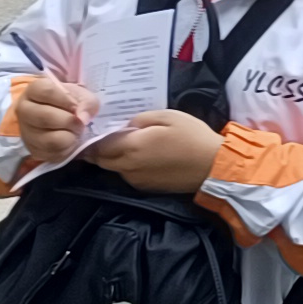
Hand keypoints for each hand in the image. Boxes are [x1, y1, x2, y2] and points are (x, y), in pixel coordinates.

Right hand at [9, 77, 100, 171]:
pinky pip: (53, 153)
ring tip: (75, 131)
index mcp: (33, 90)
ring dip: (69, 136)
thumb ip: (86, 103)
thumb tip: (82, 118)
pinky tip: (69, 140)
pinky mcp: (32, 150)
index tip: (76, 106)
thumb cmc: (70, 103)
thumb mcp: (82, 96)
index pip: (47, 92)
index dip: (66, 100)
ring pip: (50, 139)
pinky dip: (67, 148)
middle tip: (79, 122)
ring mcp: (26, 132)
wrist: (63, 119)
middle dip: (69, 121)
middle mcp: (24, 110)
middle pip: (45, 117)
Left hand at [89, 108, 222, 195]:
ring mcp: (136, 180)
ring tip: (120, 142)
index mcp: (131, 147)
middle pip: (101, 160)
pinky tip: (137, 155)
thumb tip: (125, 126)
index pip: (99, 145)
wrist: (212, 167)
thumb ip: (140, 119)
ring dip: (112, 157)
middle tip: (99, 135)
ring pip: (113, 168)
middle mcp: (128, 167)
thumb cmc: (191, 137)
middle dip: (97, 149)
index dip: (91, 137)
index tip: (90, 129)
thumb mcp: (167, 116)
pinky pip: (127, 175)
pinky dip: (125, 165)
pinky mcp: (146, 188)